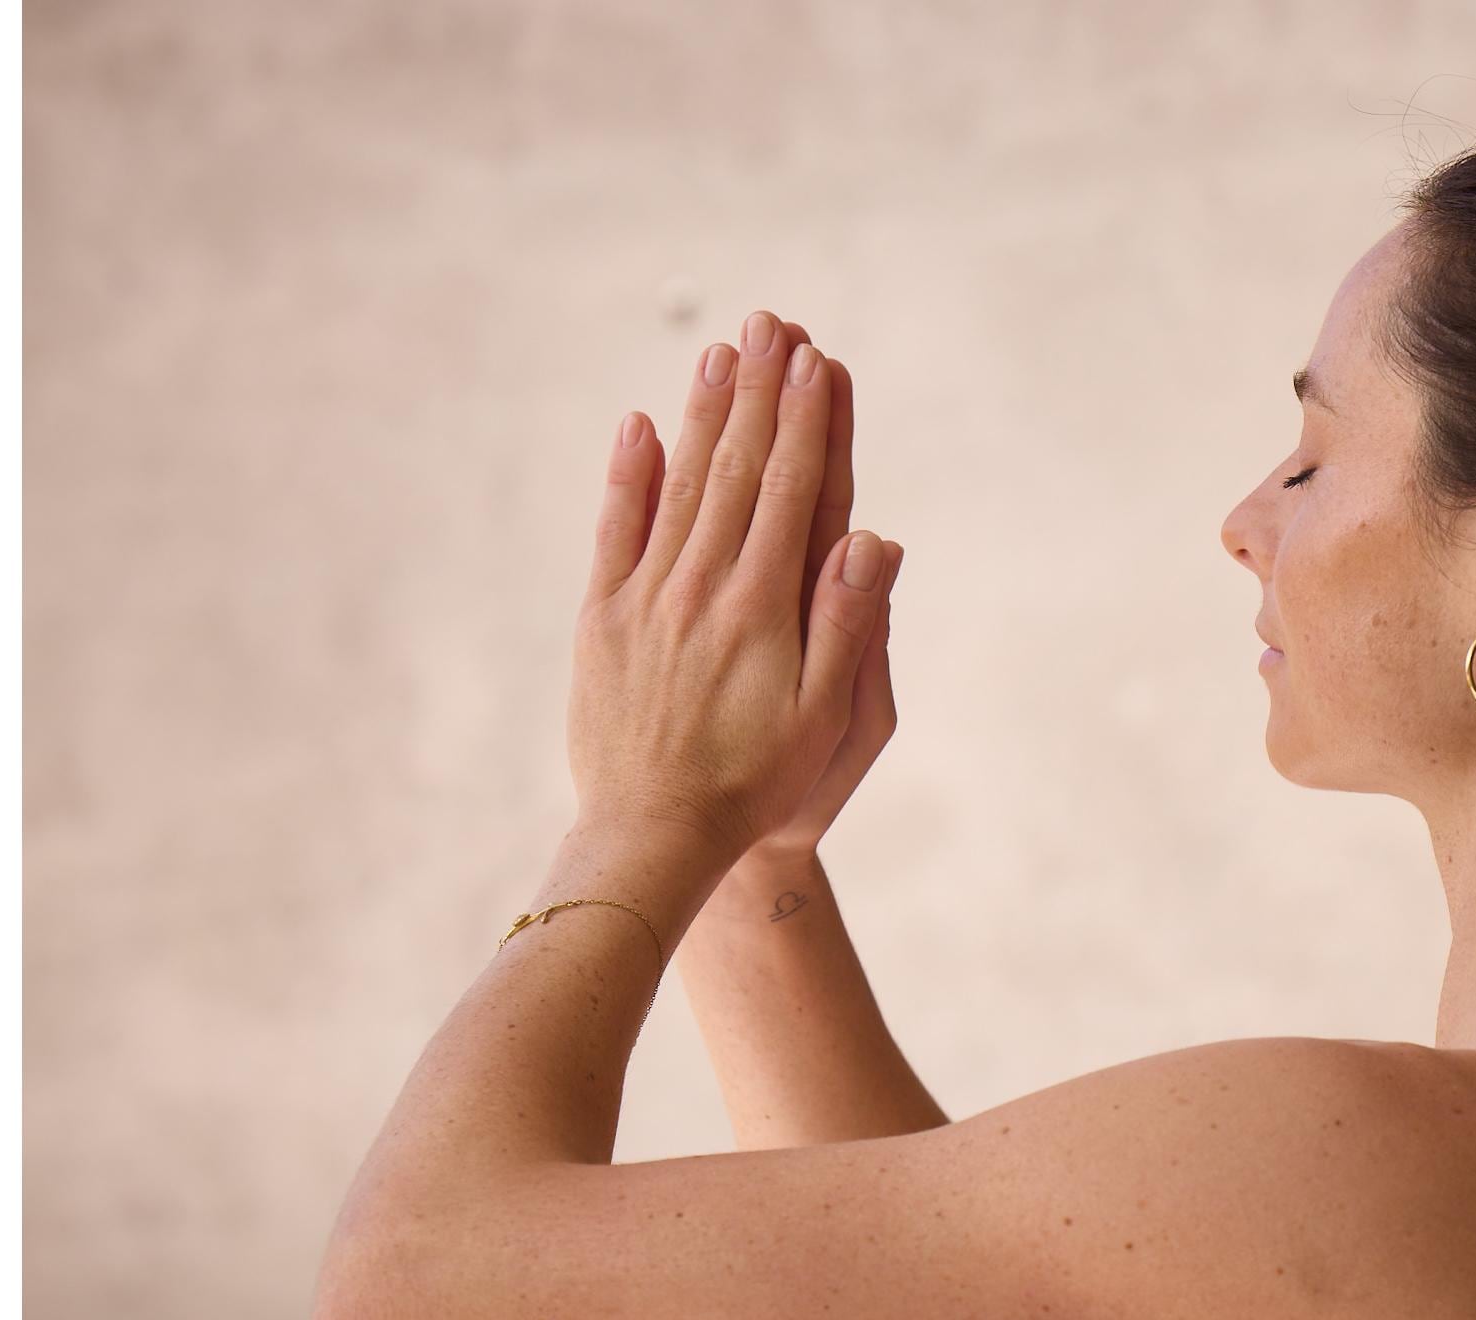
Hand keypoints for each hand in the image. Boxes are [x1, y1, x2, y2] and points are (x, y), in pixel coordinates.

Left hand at [570, 309, 904, 861]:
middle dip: (760, 394)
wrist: (654, 836)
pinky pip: (616, 532)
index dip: (808, 423)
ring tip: (722, 352)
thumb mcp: (829, 716)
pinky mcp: (603, 620)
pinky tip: (639, 426)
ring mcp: (647, 598)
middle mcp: (703, 587)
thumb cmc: (761, 785)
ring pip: (680, 485)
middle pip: (737, 470)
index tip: (818, 361)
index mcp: (764, 607)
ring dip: (704, 414)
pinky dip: (628, 476)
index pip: (791, 491)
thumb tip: (873, 539)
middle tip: (773, 326)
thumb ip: (849, 623)